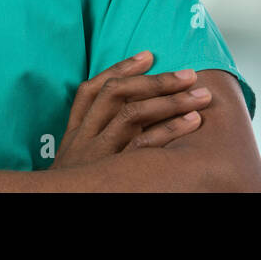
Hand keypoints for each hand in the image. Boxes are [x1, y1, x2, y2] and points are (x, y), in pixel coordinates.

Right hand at [50, 51, 211, 170]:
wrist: (60, 203)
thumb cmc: (77, 183)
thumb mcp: (74, 161)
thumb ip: (94, 136)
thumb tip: (129, 112)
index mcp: (74, 133)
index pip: (91, 91)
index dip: (119, 69)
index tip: (148, 56)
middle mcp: (84, 137)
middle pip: (117, 94)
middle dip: (156, 80)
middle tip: (189, 74)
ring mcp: (99, 153)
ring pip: (134, 114)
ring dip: (171, 101)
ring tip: (200, 95)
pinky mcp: (115, 171)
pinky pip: (145, 145)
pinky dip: (171, 130)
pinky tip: (192, 121)